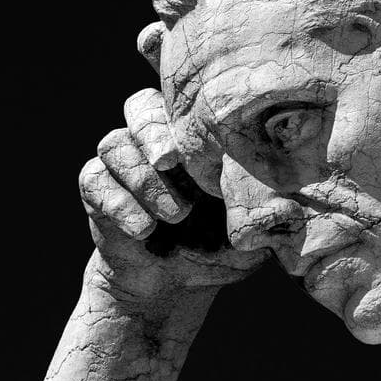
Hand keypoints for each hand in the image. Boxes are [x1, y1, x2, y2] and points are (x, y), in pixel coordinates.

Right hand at [79, 88, 265, 305]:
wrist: (173, 285)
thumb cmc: (221, 246)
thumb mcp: (252, 225)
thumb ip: (264, 202)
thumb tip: (287, 189)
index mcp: (193, 137)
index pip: (183, 95)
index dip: (185, 98)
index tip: (203, 128)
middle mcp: (153, 141)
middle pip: (139, 106)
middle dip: (154, 132)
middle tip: (170, 162)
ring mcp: (121, 162)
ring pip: (114, 144)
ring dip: (144, 180)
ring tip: (175, 216)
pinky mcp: (96, 189)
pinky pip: (94, 179)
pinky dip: (119, 204)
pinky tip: (143, 230)